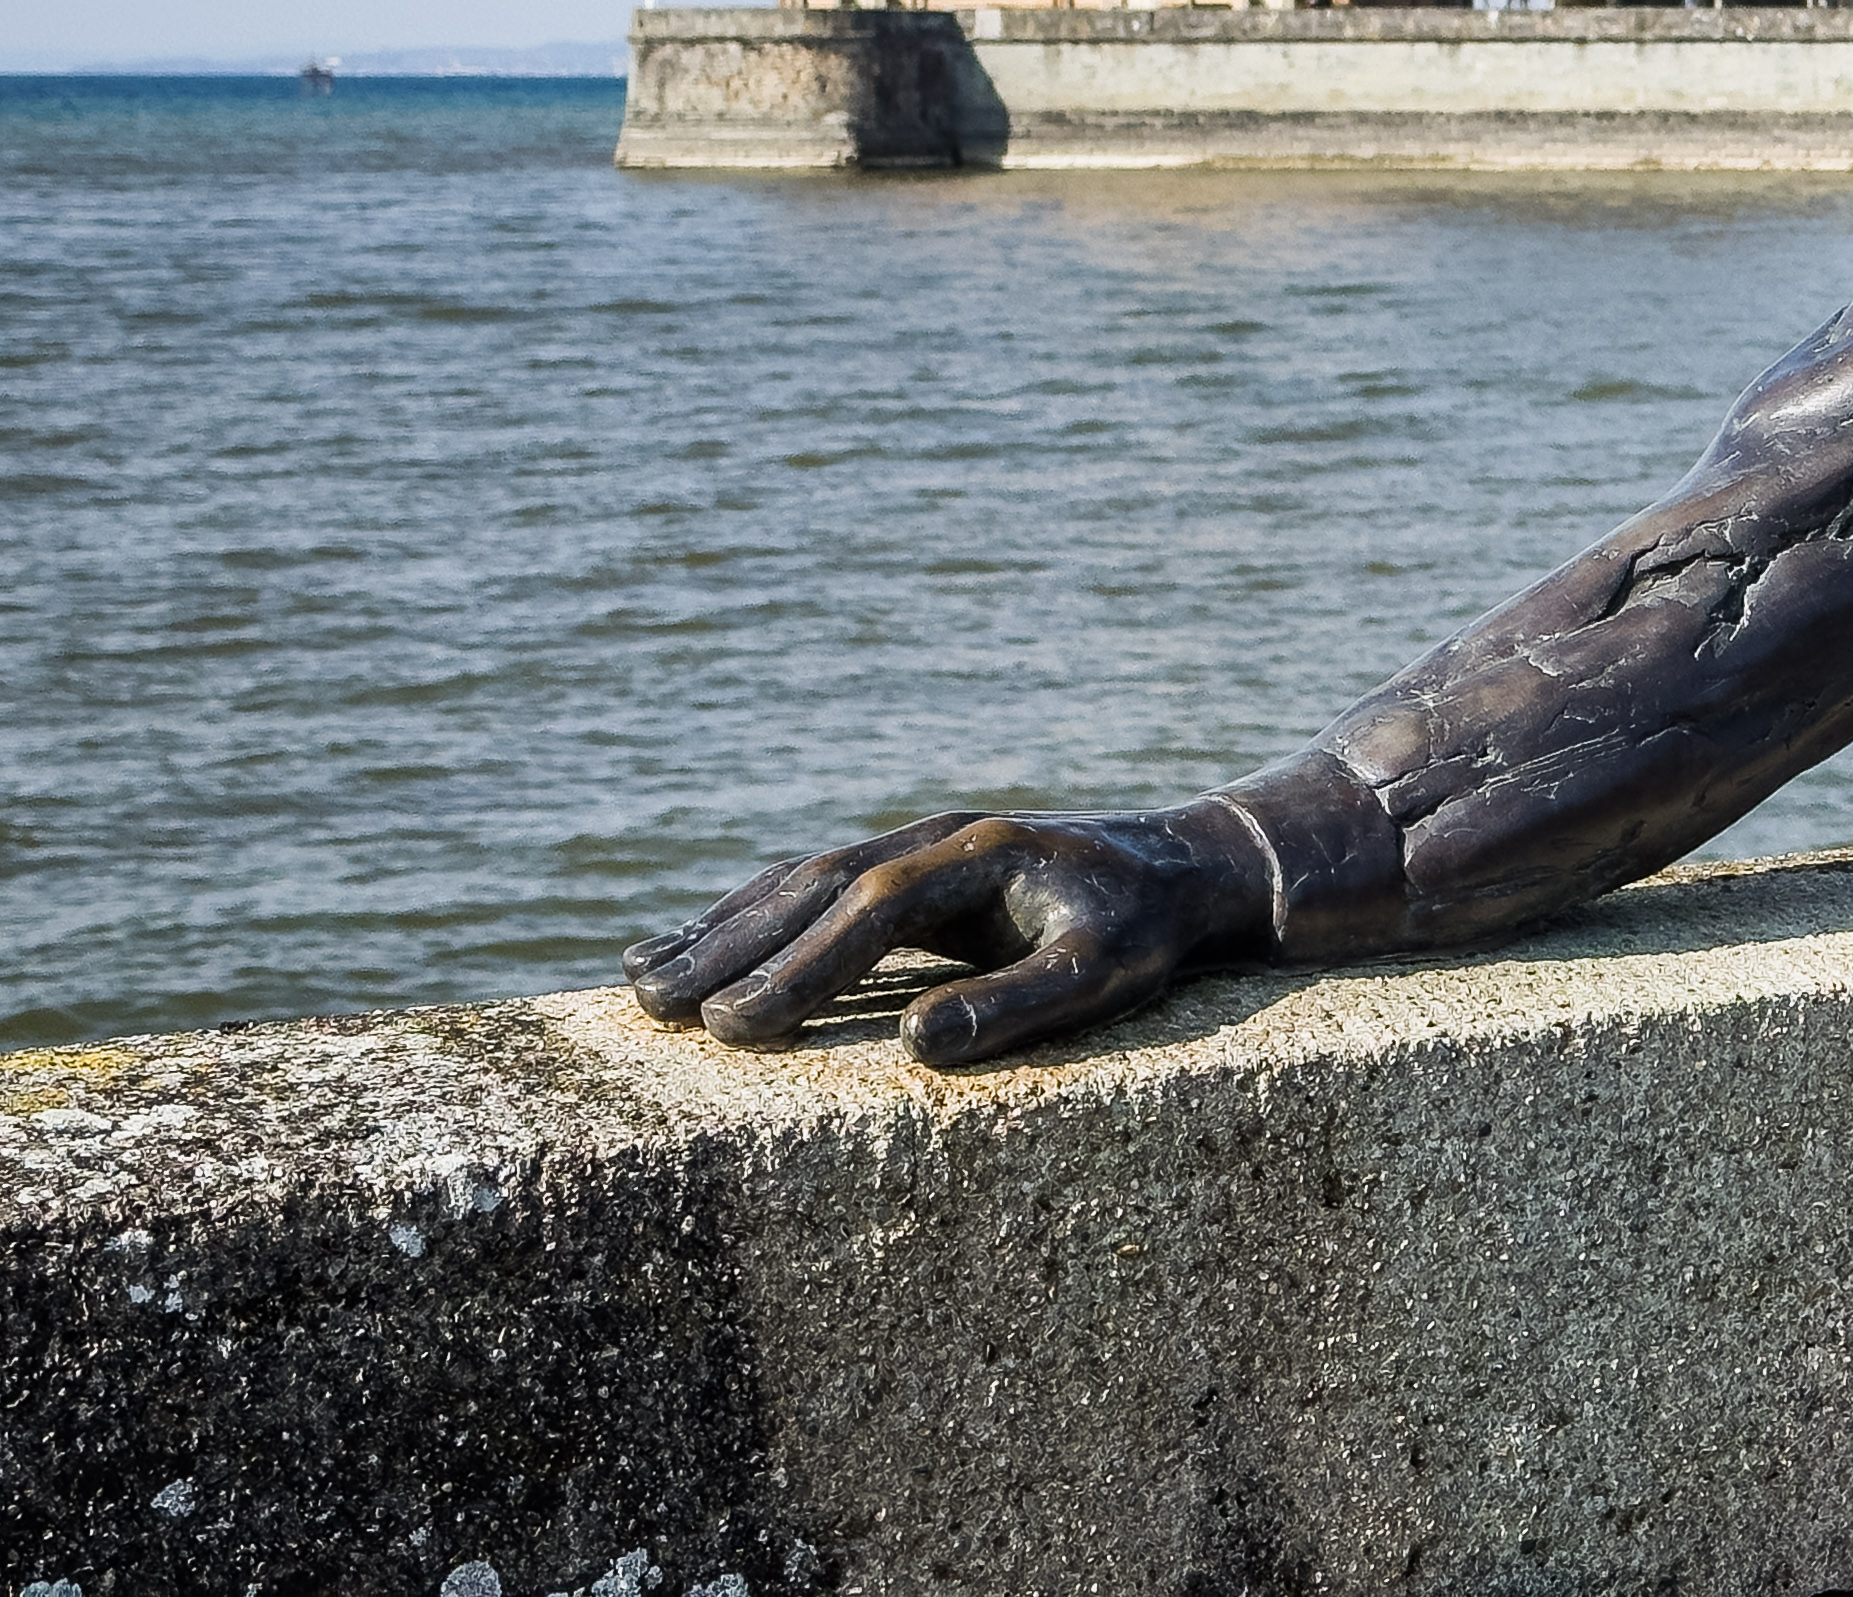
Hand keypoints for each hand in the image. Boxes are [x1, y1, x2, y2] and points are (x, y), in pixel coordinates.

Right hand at [623, 801, 1274, 1067]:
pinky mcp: (913, 866)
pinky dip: (753, 913)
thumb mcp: (1107, 974)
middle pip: (815, 883)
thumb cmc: (1148, 929)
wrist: (1184, 865)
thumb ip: (1017, 1005)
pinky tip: (698, 945)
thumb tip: (914, 1043)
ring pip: (802, 877)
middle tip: (651, 1006)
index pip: (872, 910)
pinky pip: (817, 885)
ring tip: (640, 978)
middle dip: (730, 943)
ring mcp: (921, 843)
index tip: (734, 1025)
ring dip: (723, 924)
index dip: (800, 966)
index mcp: (982, 857)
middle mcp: (939, 838)